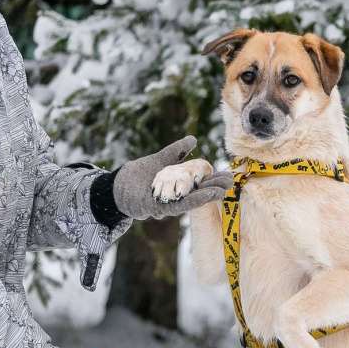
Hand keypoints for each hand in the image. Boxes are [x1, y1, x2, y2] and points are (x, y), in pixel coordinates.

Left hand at [113, 135, 232, 219]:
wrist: (117, 185)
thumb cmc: (138, 175)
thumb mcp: (160, 160)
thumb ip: (176, 152)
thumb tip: (193, 139)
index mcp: (177, 187)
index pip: (200, 184)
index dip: (214, 180)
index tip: (229, 175)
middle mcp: (174, 198)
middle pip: (198, 194)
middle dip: (215, 189)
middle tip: (231, 183)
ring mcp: (166, 204)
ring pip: (190, 201)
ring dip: (206, 196)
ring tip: (220, 190)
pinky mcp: (156, 208)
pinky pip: (175, 206)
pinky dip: (188, 201)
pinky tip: (197, 196)